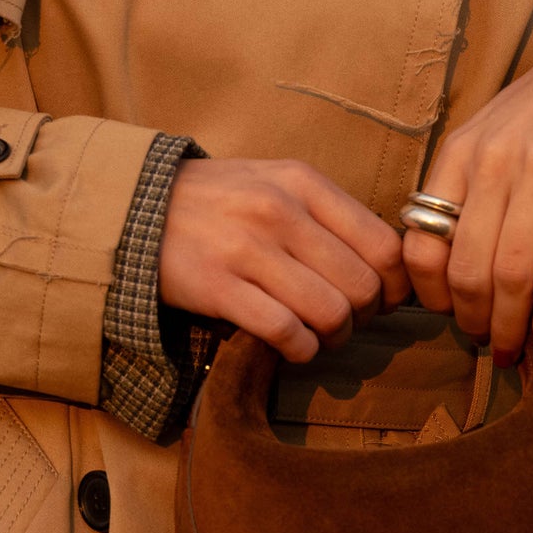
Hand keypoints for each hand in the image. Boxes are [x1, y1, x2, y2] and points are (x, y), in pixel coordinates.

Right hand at [158, 157, 411, 363]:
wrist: (137, 205)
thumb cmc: (220, 200)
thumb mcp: (276, 182)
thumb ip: (328, 214)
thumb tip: (389, 268)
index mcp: (302, 182)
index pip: (383, 245)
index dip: (395, 285)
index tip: (384, 300)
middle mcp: (279, 211)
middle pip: (362, 286)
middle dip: (364, 316)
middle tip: (346, 321)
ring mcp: (247, 249)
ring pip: (329, 313)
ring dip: (333, 337)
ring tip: (319, 336)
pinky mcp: (217, 287)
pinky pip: (285, 333)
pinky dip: (299, 350)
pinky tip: (292, 346)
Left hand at [401, 34, 532, 356]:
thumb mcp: (488, 141)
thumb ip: (467, 196)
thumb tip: (453, 275)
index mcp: (457, 154)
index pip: (421, 239)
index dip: (432, 292)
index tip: (449, 316)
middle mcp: (491, 159)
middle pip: (469, 264)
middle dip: (474, 319)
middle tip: (487, 344)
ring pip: (513, 266)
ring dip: (512, 320)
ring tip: (515, 347)